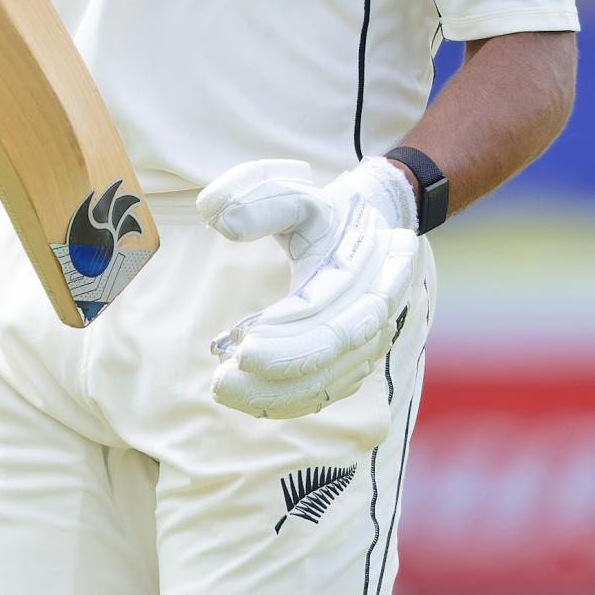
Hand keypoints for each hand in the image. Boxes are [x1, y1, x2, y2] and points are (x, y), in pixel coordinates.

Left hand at [197, 158, 418, 419]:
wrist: (368, 229)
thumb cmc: (324, 213)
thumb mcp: (295, 192)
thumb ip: (259, 200)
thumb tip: (219, 221)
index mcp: (368, 275)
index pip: (330, 325)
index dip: (289, 345)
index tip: (242, 348)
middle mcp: (375, 317)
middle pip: (326, 363)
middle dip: (274, 379)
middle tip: (220, 382)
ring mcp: (368, 345)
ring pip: (325, 385)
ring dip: (275, 397)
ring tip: (224, 389)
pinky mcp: (354, 362)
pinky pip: (323, 392)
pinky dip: (287, 401)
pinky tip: (247, 399)